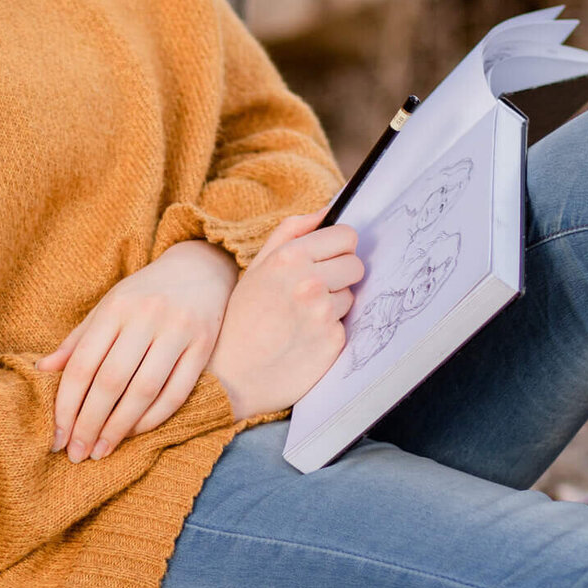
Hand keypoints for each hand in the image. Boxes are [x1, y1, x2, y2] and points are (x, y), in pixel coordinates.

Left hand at [36, 239, 238, 461]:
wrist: (200, 269)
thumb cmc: (144, 294)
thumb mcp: (107, 307)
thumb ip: (78, 340)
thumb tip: (41, 372)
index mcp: (116, 307)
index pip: (83, 364)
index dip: (66, 404)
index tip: (57, 436)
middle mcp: (147, 317)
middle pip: (111, 381)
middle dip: (90, 423)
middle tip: (77, 453)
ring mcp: (178, 331)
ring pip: (144, 390)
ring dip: (119, 427)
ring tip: (102, 449)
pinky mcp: (204, 346)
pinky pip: (176, 392)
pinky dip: (153, 418)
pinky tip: (135, 433)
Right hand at [208, 211, 363, 421]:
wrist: (231, 376)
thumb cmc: (241, 319)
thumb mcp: (255, 268)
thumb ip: (290, 233)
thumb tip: (325, 211)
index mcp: (289, 257)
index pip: (347, 235)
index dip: (338, 247)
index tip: (327, 259)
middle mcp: (309, 282)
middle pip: (356, 264)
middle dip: (340, 274)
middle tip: (312, 291)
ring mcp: (324, 313)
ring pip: (351, 295)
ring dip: (333, 304)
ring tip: (301, 317)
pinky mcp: (333, 341)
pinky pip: (345, 325)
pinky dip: (329, 330)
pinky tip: (305, 338)